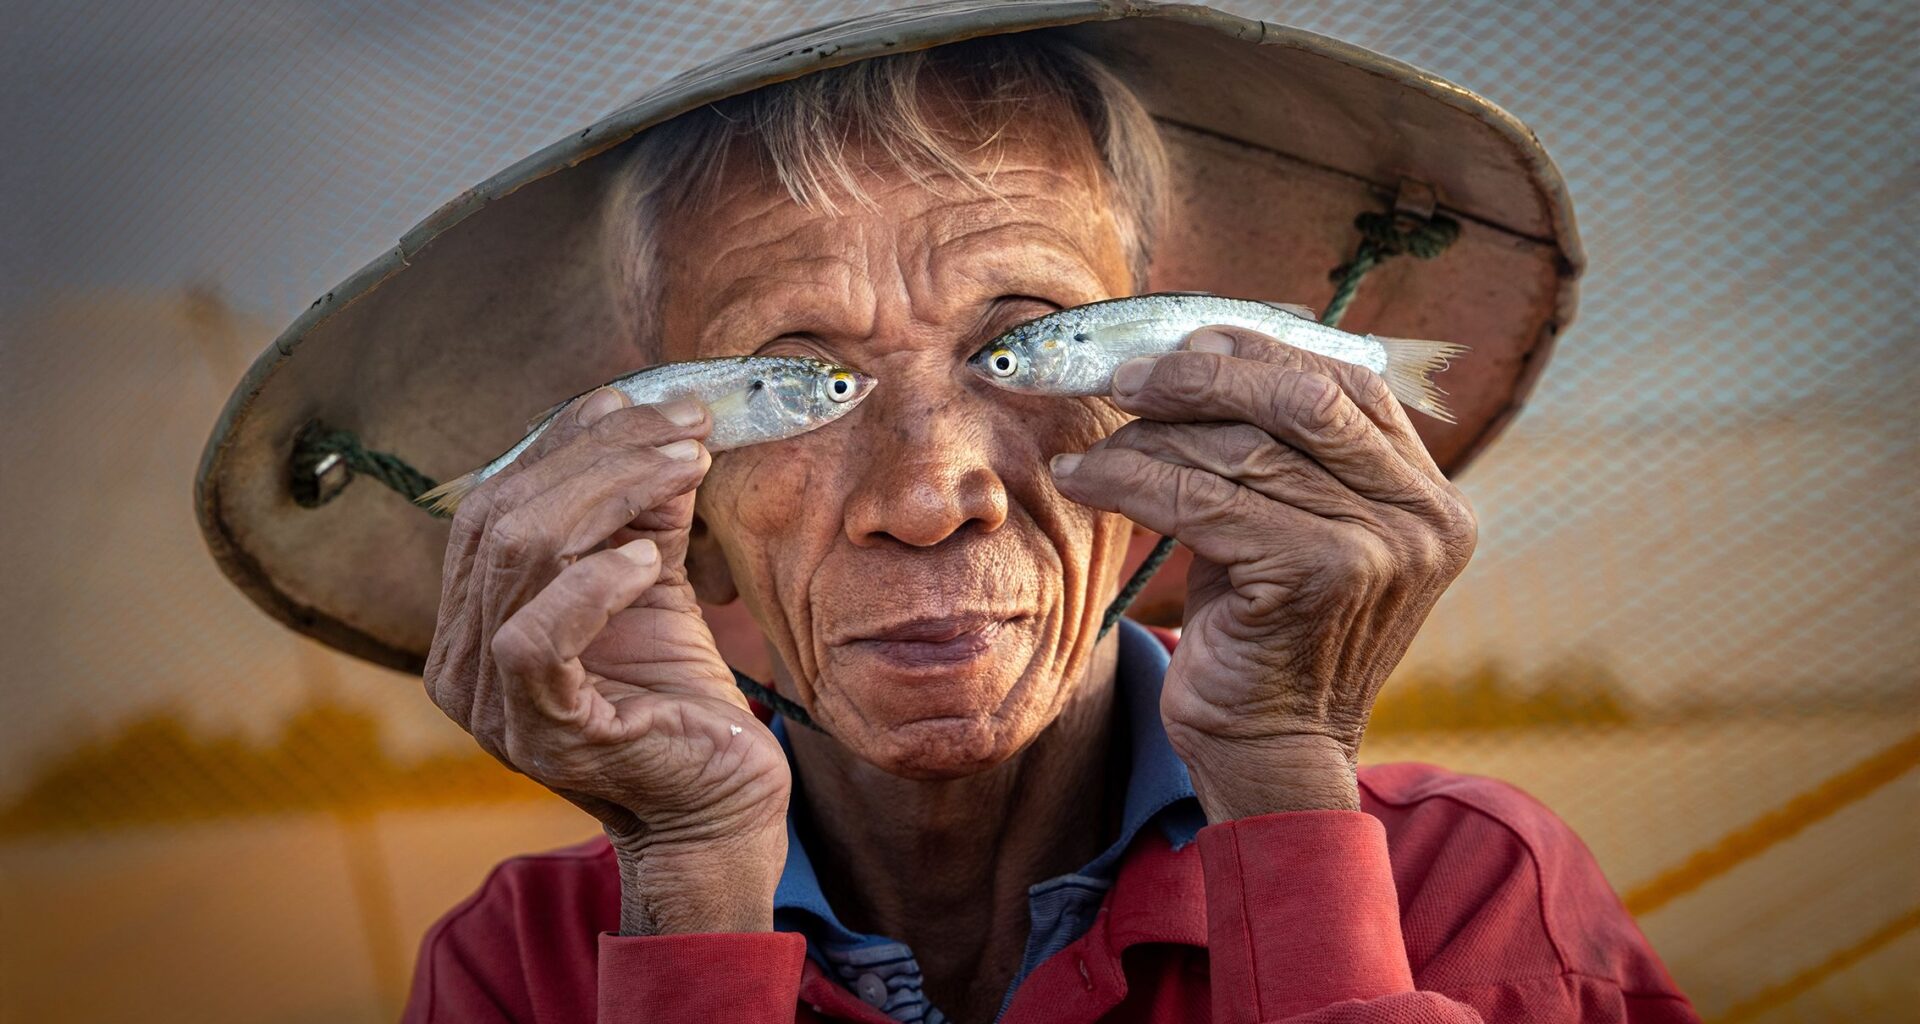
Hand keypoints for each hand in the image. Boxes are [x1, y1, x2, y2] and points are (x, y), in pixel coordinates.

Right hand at [423, 387, 790, 933]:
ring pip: (517, 556)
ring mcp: (489, 704)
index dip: (566, 439)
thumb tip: (660, 425)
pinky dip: (592, 583)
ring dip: (610, 492)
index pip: (494, 500)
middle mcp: (460, 660)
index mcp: (472, 618)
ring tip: (685, 467)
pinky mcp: (539, 734)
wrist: (717, 804)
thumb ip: (640, 514)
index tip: (649, 401)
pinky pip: (534, 639)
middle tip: (686, 424)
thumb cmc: (678, 697)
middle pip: (501, 515)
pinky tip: (649, 560)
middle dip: (598, 452)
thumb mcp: (654, 583)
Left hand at [1049, 327, 1476, 817]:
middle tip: (1126, 380)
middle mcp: (1424, 515)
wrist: (1270, 753)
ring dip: (1149, 438)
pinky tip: (1084, 479)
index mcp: (1429, 495)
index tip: (1180, 349)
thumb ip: (1279, 452)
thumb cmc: (1263, 635)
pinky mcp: (1321, 574)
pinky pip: (1203, 500)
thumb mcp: (1288, 529)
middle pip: (1301, 395)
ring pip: (1241, 448)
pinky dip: (1131, 480)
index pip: (1346, 382)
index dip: (1258, 350)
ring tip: (1093, 446)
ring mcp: (1381, 545)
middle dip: (1203, 376)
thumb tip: (1198, 350)